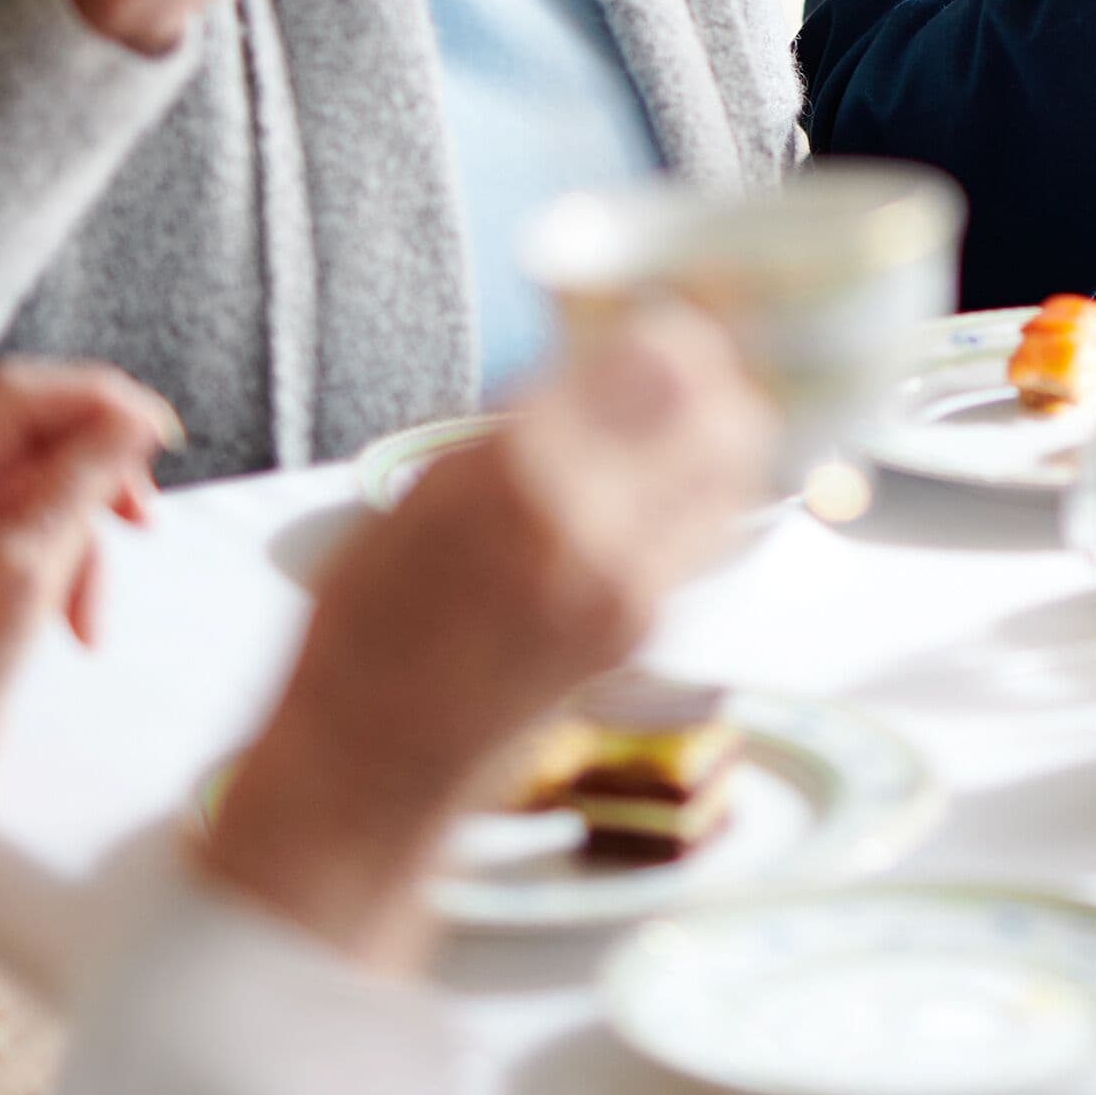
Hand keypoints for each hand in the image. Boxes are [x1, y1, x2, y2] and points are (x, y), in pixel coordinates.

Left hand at [0, 359, 175, 864]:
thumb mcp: (26, 565)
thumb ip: (82, 480)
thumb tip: (134, 417)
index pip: (19, 396)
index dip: (96, 400)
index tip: (158, 428)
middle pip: (44, 437)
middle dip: (98, 485)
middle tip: (144, 517)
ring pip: (56, 485)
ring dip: (89, 540)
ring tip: (92, 606)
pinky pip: (48, 525)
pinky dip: (75, 566)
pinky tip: (78, 621)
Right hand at [197, 306, 776, 970]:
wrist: (369, 768)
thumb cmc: (363, 633)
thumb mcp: (415, 498)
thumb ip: (511, 428)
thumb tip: (587, 365)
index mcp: (523, 477)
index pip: (659, 364)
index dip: (667, 333)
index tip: (652, 326)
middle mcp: (598, 531)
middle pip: (728, 416)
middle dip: (710, 381)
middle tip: (673, 370)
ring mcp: (635, 590)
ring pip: (732, 477)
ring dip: (710, 438)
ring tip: (660, 429)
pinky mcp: (646, 632)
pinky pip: (703, 536)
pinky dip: (690, 498)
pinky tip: (639, 495)